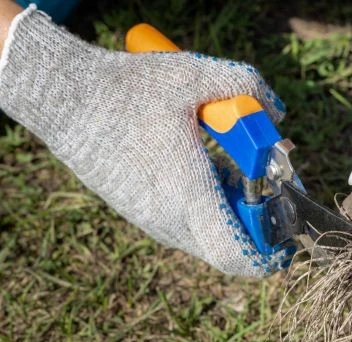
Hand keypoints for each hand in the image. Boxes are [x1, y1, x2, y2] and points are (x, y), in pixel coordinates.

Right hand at [0, 6, 285, 276]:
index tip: (288, 233)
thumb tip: (279, 112)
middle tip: (271, 195)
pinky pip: (188, 228)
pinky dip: (210, 211)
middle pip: (230, 252)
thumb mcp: (193, 76)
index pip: (237, 254)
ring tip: (239, 176)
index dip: (270, 255)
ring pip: (209, 240)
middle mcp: (170, 221)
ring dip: (234, 218)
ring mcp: (152, 222)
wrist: (62, 99)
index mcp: (188, 195)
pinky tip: (210, 172)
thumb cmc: (126, 90)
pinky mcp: (141, 215)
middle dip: (260, 230)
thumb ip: (247, 86)